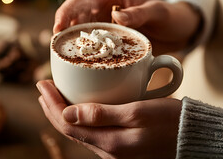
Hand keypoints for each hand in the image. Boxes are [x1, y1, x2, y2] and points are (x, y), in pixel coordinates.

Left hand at [37, 80, 181, 158]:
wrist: (189, 136)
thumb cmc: (168, 121)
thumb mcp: (136, 114)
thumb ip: (102, 115)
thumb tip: (69, 113)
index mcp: (109, 141)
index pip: (68, 122)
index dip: (52, 103)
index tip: (43, 84)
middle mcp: (107, 148)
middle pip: (70, 127)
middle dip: (52, 107)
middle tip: (43, 88)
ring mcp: (113, 146)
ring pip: (78, 129)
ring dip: (63, 111)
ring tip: (54, 97)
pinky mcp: (119, 141)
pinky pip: (90, 129)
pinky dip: (78, 116)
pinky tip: (77, 108)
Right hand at [53, 0, 200, 54]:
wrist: (176, 29)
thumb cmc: (169, 17)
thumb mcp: (157, 12)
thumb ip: (138, 14)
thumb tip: (116, 15)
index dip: (67, 11)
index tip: (58, 27)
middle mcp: (105, 7)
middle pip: (76, 13)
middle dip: (63, 26)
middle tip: (56, 43)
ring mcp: (106, 22)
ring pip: (81, 27)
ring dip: (72, 37)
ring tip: (64, 51)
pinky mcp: (109, 36)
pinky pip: (93, 40)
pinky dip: (85, 47)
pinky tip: (81, 57)